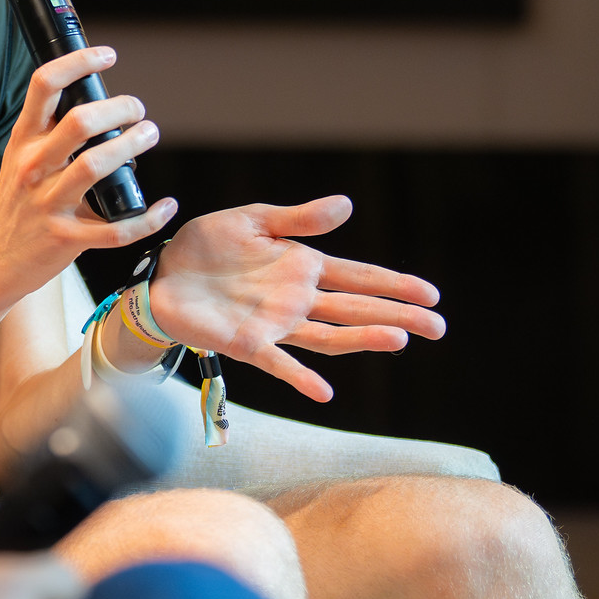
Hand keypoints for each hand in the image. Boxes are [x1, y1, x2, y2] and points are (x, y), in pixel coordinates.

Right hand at [0, 47, 178, 304]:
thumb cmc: (14, 207)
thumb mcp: (20, 161)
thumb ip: (51, 135)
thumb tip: (98, 106)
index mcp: (24, 142)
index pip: (45, 86)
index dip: (78, 62)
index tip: (106, 55)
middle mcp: (35, 167)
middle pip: (80, 122)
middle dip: (119, 108)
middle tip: (137, 110)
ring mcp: (49, 203)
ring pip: (97, 166)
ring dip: (132, 146)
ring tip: (147, 135)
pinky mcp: (66, 238)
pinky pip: (116, 229)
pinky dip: (148, 217)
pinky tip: (165, 206)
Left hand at [145, 196, 445, 401]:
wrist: (161, 274)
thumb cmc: (206, 246)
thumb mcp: (252, 220)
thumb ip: (298, 218)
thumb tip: (347, 205)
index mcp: (301, 266)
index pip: (357, 276)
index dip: (393, 284)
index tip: (431, 294)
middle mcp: (296, 299)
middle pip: (355, 310)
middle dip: (396, 315)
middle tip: (437, 326)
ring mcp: (276, 325)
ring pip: (329, 337)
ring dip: (362, 340)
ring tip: (399, 339)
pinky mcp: (248, 344)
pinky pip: (279, 363)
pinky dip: (300, 379)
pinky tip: (324, 392)